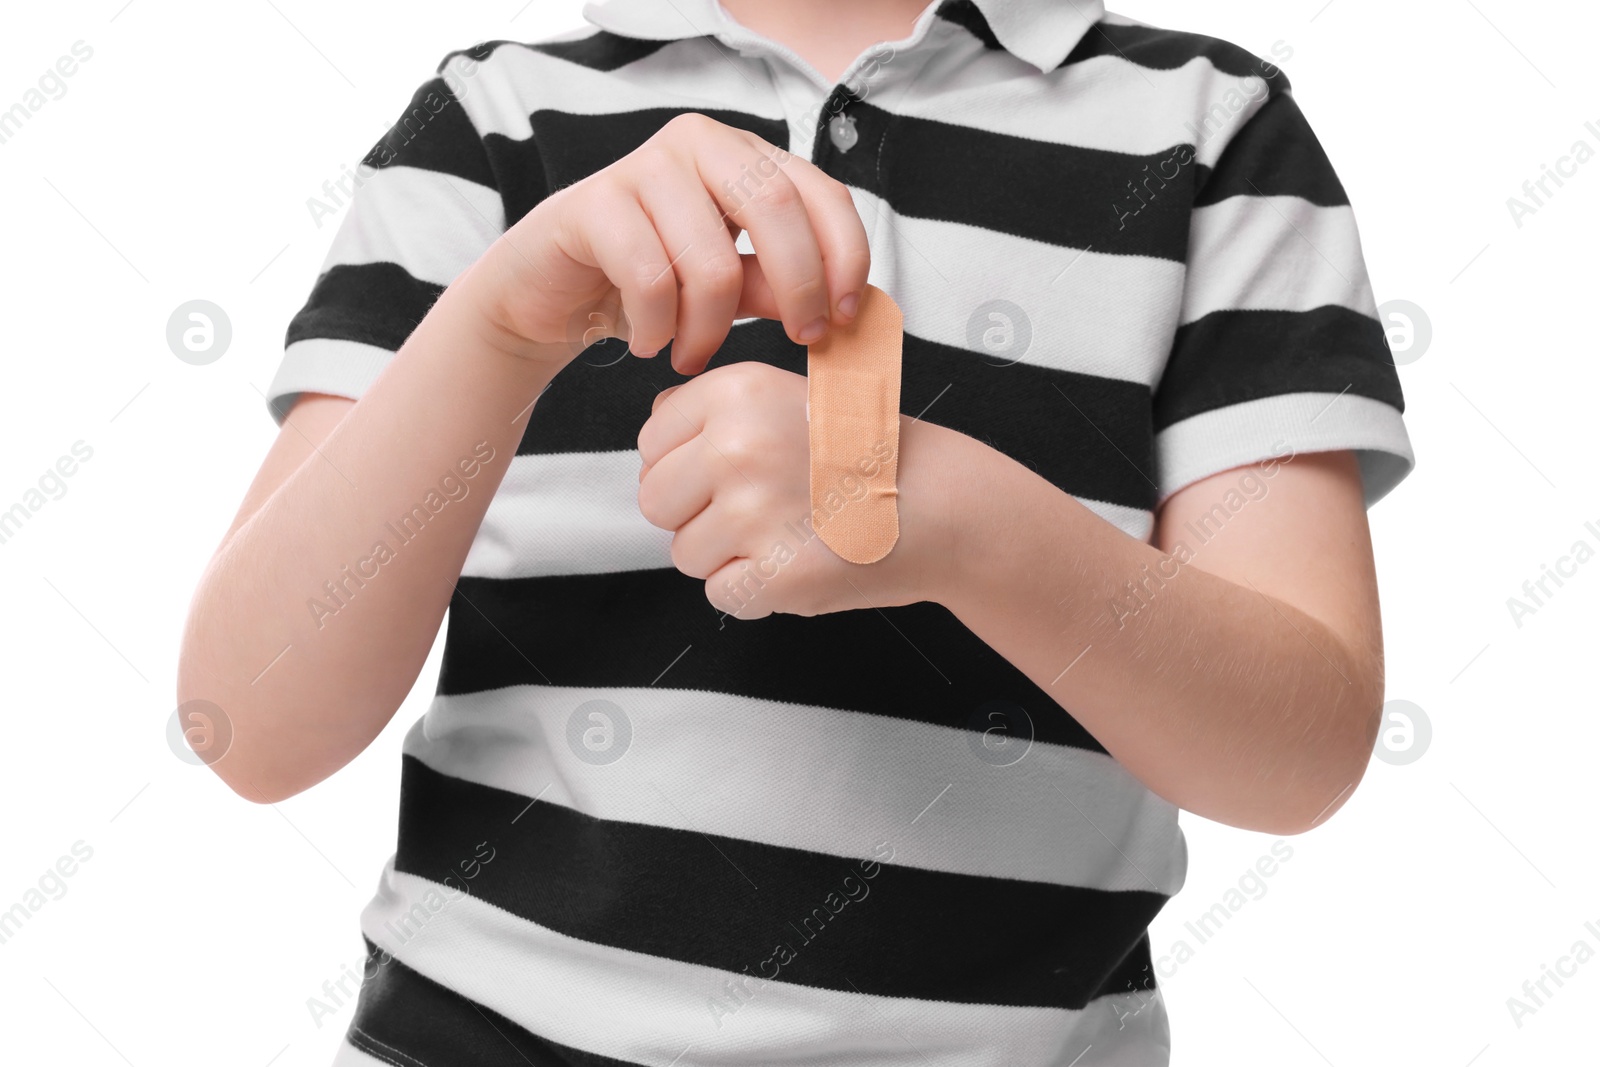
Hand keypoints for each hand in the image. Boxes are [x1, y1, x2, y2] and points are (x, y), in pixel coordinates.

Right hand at [462, 112, 871, 374]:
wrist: (549, 294)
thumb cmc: (647, 286)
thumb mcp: (728, 290)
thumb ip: (778, 288)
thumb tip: (843, 308)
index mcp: (745, 156)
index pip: (821, 192)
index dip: (846, 256)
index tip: (845, 320)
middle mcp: (701, 144)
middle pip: (776, 209)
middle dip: (798, 288)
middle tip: (797, 342)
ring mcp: (645, 165)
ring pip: (710, 259)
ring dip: (709, 329)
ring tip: (690, 355)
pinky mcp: (594, 201)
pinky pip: (650, 279)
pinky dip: (657, 328)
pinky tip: (648, 342)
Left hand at [636, 361, 961, 619]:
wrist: (942, 504)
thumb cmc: (866, 454)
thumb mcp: (788, 397)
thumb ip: (715, 410)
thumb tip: (655, 427)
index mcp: (736, 392)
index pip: (651, 442)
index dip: (686, 465)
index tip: (734, 470)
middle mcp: (736, 446)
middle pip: (656, 501)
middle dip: (697, 513)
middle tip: (760, 508)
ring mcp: (752, 514)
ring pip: (685, 553)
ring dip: (728, 554)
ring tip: (788, 532)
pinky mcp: (773, 575)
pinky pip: (722, 594)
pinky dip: (756, 589)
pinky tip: (798, 561)